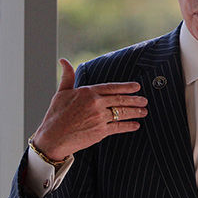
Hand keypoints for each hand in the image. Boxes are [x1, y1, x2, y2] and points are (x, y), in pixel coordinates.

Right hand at [31, 58, 147, 159]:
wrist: (53, 137)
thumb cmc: (56, 115)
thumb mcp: (61, 92)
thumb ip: (67, 76)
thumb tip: (63, 60)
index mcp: (88, 92)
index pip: (112, 87)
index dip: (126, 87)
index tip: (137, 87)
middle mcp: (96, 103)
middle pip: (120, 100)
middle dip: (135, 100)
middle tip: (145, 100)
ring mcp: (99, 117)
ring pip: (122, 113)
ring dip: (135, 112)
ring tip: (144, 111)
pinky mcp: (100, 131)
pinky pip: (119, 127)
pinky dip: (129, 126)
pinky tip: (136, 125)